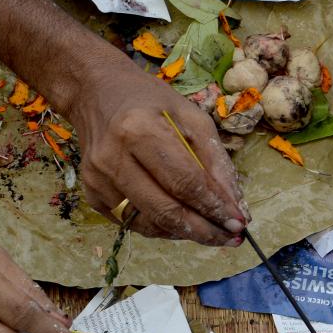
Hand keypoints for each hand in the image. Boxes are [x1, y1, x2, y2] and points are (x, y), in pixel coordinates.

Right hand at [65, 53, 246, 245]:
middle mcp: (113, 159)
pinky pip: (134, 223)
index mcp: (138, 130)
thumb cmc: (150, 101)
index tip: (240, 223)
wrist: (95, 93)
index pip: (184, 182)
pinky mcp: (91, 194)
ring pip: (150, 224)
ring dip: (186, 233)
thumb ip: (215, 160)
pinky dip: (163, 227)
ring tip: (213, 232)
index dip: (215, 207)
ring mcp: (98, 181)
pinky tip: (183, 221)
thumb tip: (235, 204)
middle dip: (204, 230)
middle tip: (231, 239)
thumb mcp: (191, 117)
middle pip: (166, 210)